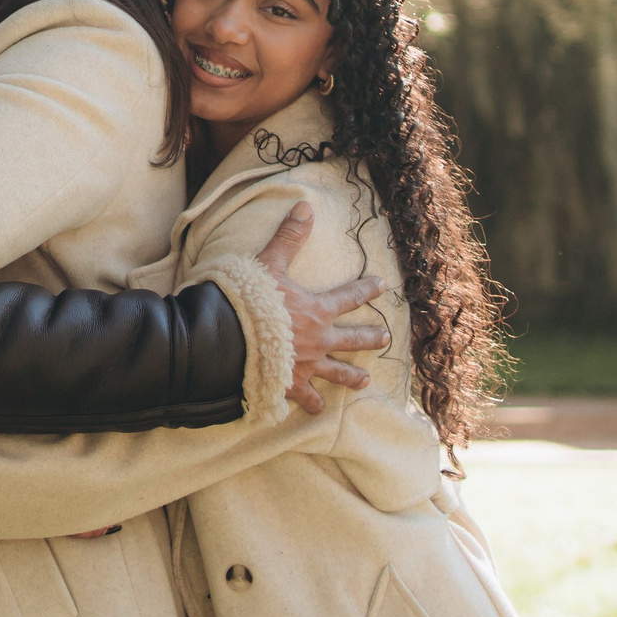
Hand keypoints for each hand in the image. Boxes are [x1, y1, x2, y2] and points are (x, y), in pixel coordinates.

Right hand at [255, 202, 390, 415]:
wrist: (230, 341)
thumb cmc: (250, 300)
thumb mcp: (269, 263)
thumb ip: (289, 237)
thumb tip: (305, 206)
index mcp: (317, 310)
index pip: (348, 296)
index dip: (366, 289)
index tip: (382, 285)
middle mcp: (319, 340)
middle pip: (351, 340)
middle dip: (370, 339)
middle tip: (386, 339)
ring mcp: (306, 365)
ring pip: (336, 373)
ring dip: (352, 377)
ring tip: (364, 383)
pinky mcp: (290, 385)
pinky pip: (305, 398)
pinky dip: (311, 404)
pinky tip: (317, 410)